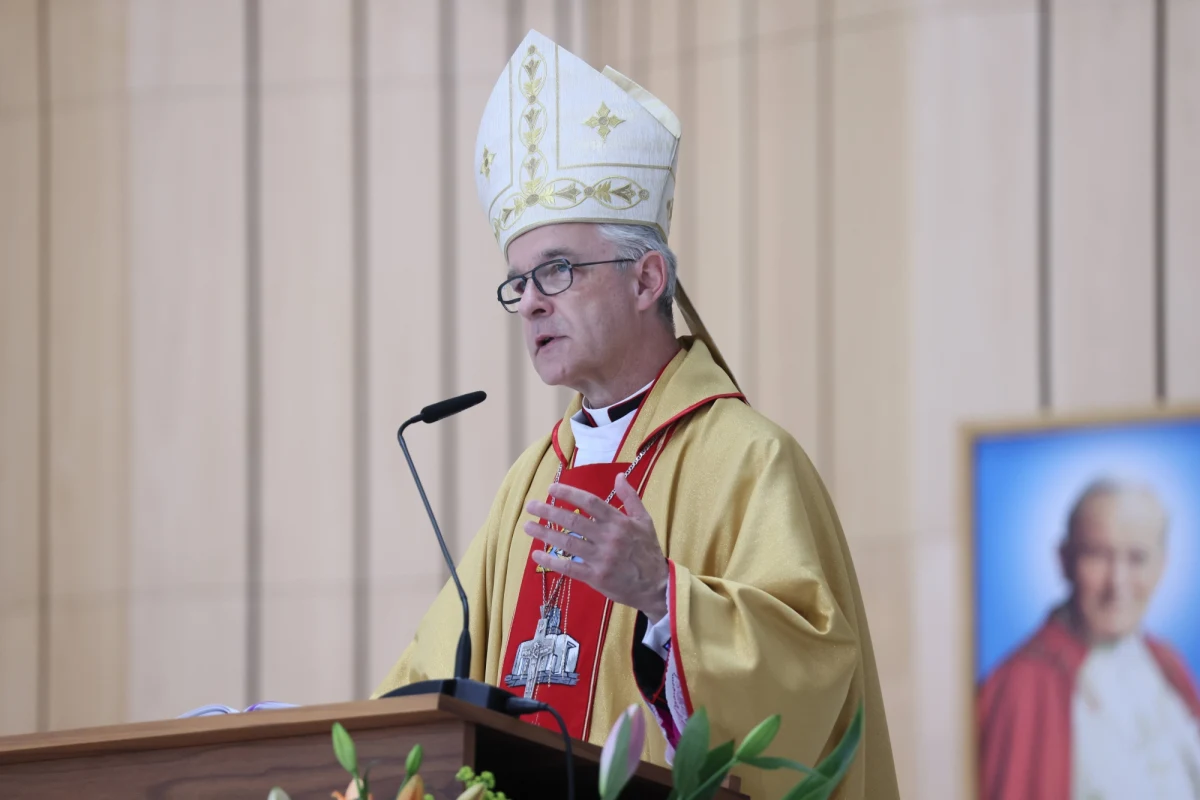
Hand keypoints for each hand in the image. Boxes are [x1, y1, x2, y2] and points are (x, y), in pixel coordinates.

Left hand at [524, 474, 668, 621]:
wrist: (657, 586)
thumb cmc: (648, 551)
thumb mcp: (645, 520)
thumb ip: (631, 498)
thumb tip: (619, 476)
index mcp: (619, 522)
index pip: (590, 502)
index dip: (569, 493)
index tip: (552, 488)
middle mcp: (609, 538)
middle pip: (573, 521)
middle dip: (548, 511)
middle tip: (530, 506)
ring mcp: (602, 558)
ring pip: (567, 543)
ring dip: (544, 534)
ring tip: (527, 527)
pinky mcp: (596, 577)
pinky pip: (569, 568)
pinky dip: (551, 561)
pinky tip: (537, 555)